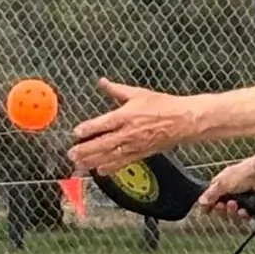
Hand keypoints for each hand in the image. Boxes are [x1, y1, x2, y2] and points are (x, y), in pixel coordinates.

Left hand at [67, 78, 199, 176]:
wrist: (183, 120)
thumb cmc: (163, 105)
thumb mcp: (138, 93)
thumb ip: (117, 89)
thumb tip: (102, 82)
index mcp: (127, 115)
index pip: (103, 123)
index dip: (88, 129)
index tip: (76, 133)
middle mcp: (129, 132)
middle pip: (103, 143)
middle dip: (85, 150)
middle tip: (71, 154)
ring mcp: (135, 144)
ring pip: (110, 155)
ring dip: (93, 161)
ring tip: (79, 165)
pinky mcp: (141, 153)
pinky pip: (123, 162)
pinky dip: (111, 168)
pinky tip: (100, 171)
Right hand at [197, 153, 254, 216]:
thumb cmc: (244, 173)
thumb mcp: (223, 183)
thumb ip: (211, 194)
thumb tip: (201, 202)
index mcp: (223, 182)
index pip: (212, 196)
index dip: (210, 204)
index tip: (207, 211)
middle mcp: (233, 190)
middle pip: (222, 207)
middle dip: (222, 209)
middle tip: (223, 206)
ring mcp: (244, 197)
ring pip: (234, 212)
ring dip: (233, 212)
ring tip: (235, 206)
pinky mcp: (254, 203)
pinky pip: (246, 215)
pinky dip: (244, 215)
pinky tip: (244, 212)